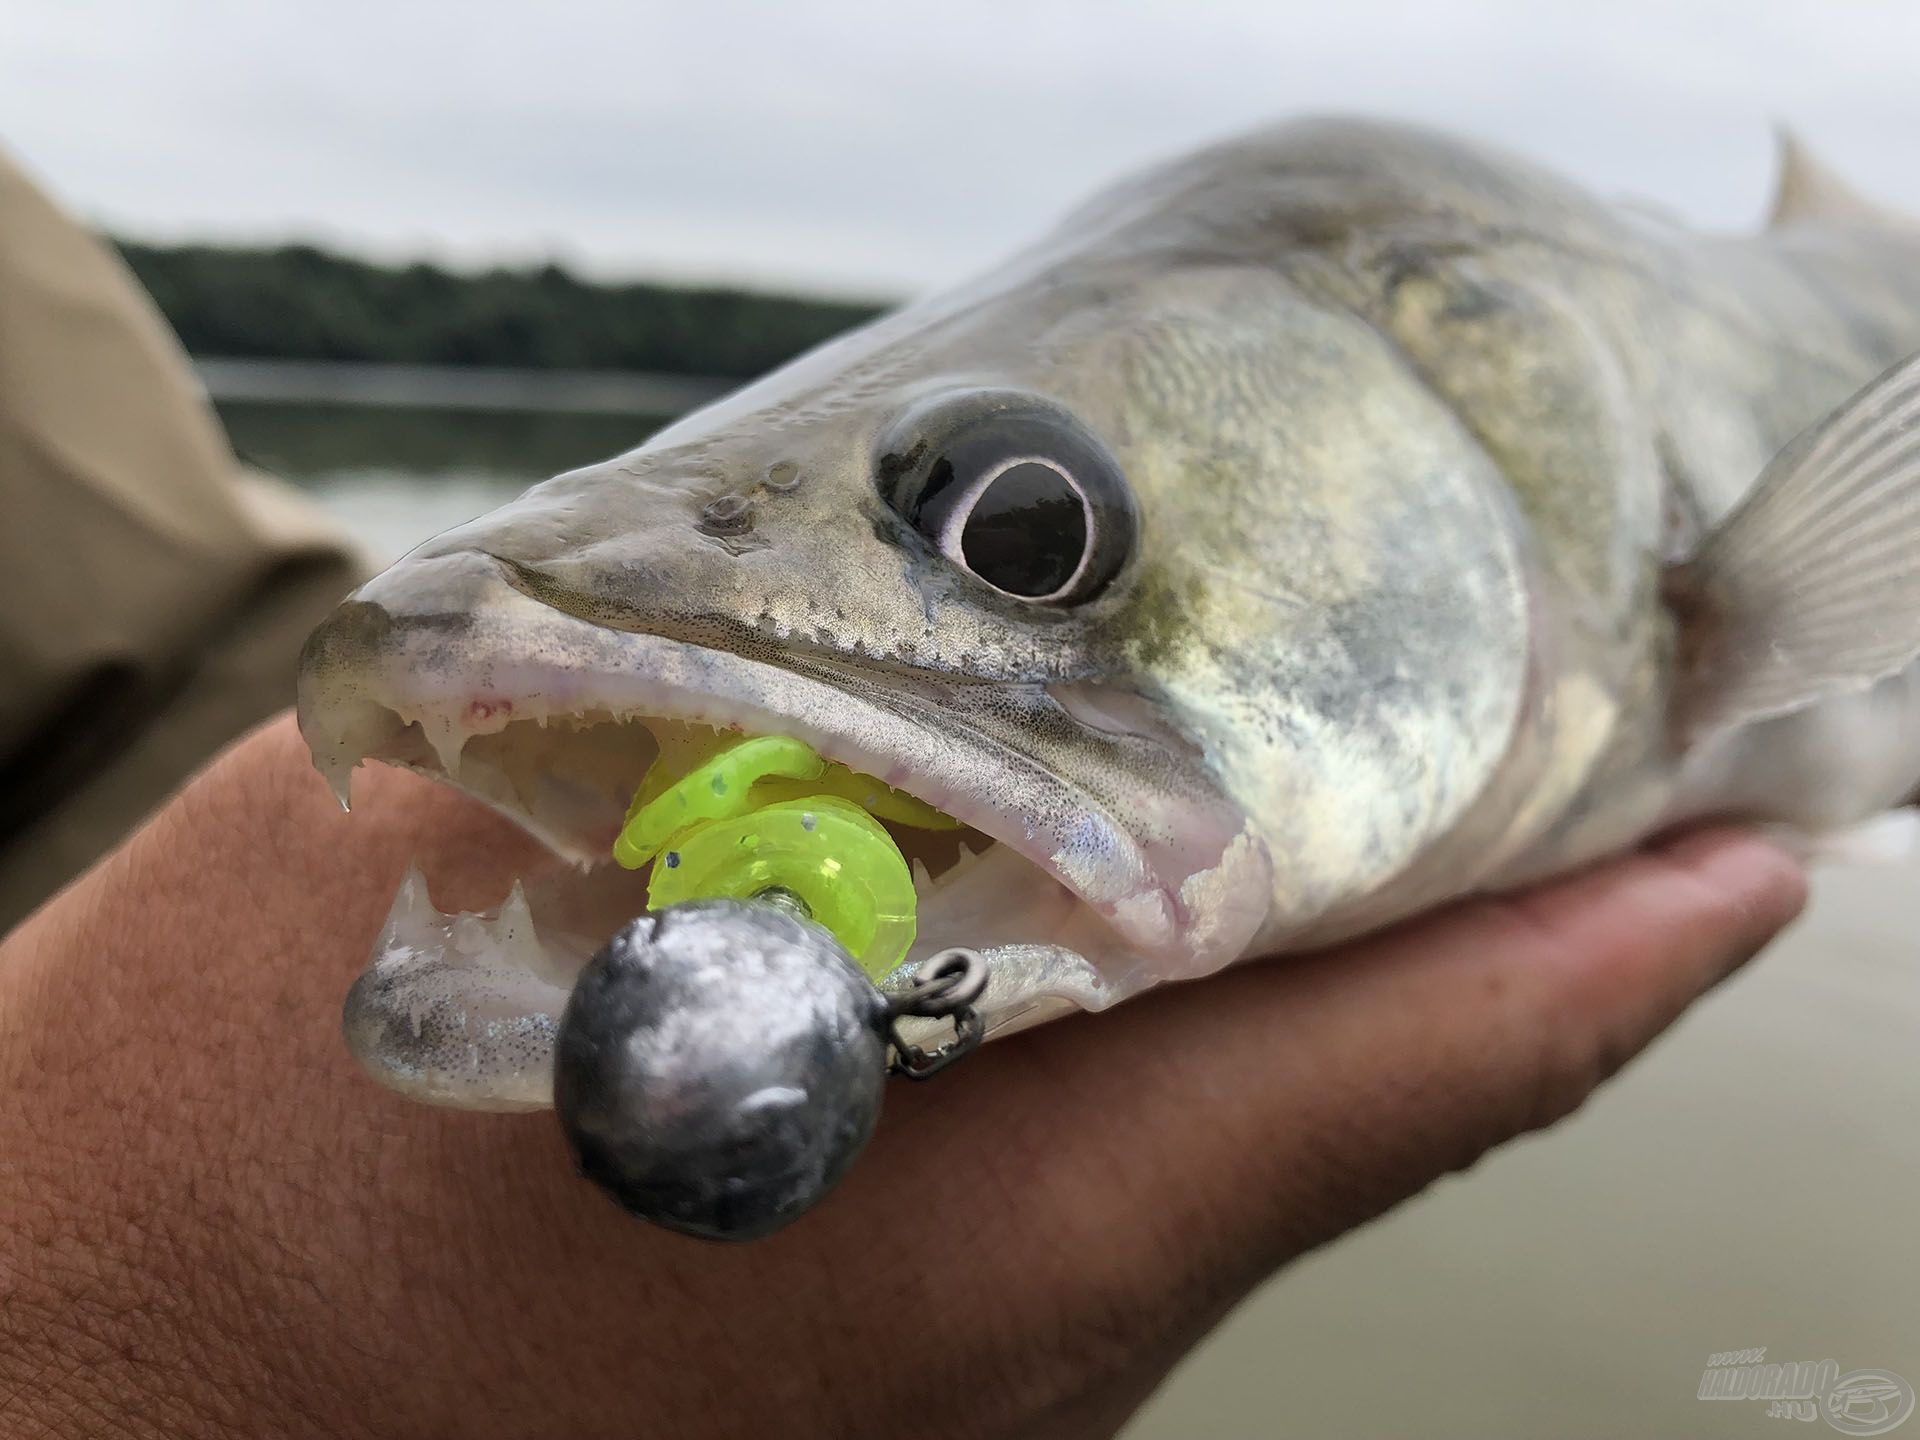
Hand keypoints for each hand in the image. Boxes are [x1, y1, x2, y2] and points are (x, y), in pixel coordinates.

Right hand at [0, 716, 1805, 1438]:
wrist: (76, 1417)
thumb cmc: (194, 1185)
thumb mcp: (417, 863)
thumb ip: (666, 730)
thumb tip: (846, 616)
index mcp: (935, 1216)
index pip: (1378, 1075)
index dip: (1589, 950)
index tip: (1738, 848)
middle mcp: (1002, 1346)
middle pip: (1314, 1111)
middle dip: (1438, 924)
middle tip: (1541, 749)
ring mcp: (945, 1396)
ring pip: (1198, 1155)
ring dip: (1269, 983)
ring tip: (1322, 796)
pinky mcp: (867, 1389)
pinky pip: (1075, 1191)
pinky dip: (1119, 1052)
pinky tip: (1072, 932)